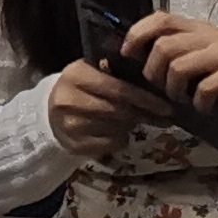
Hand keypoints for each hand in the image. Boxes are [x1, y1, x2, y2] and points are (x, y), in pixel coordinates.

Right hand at [47, 56, 164, 161]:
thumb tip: (156, 78)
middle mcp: (68, 100)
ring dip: (131, 124)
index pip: (117, 88)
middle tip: (165, 117)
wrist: (51, 111)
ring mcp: (69, 125)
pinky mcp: (74, 145)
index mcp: (76, 75)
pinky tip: (118, 131)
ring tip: (136, 119)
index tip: (166, 105)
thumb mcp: (93, 72)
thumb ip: (117, 72)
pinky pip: (111, 144)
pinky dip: (120, 138)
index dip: (144, 98)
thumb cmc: (81, 88)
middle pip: (118, 110)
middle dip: (144, 114)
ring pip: (116, 128)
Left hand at [125, 13, 217, 112]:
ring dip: (175, 90)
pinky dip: (200, 102)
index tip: (128, 54)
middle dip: (154, 74)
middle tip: (163, 90)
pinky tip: (206, 107)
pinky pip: (206, 87)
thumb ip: (181, 51)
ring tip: (184, 100)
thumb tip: (142, 62)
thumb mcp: (207, 52)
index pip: (160, 18)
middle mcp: (208, 34)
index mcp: (197, 28)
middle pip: (163, 47)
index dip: (137, 34)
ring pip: (180, 67)